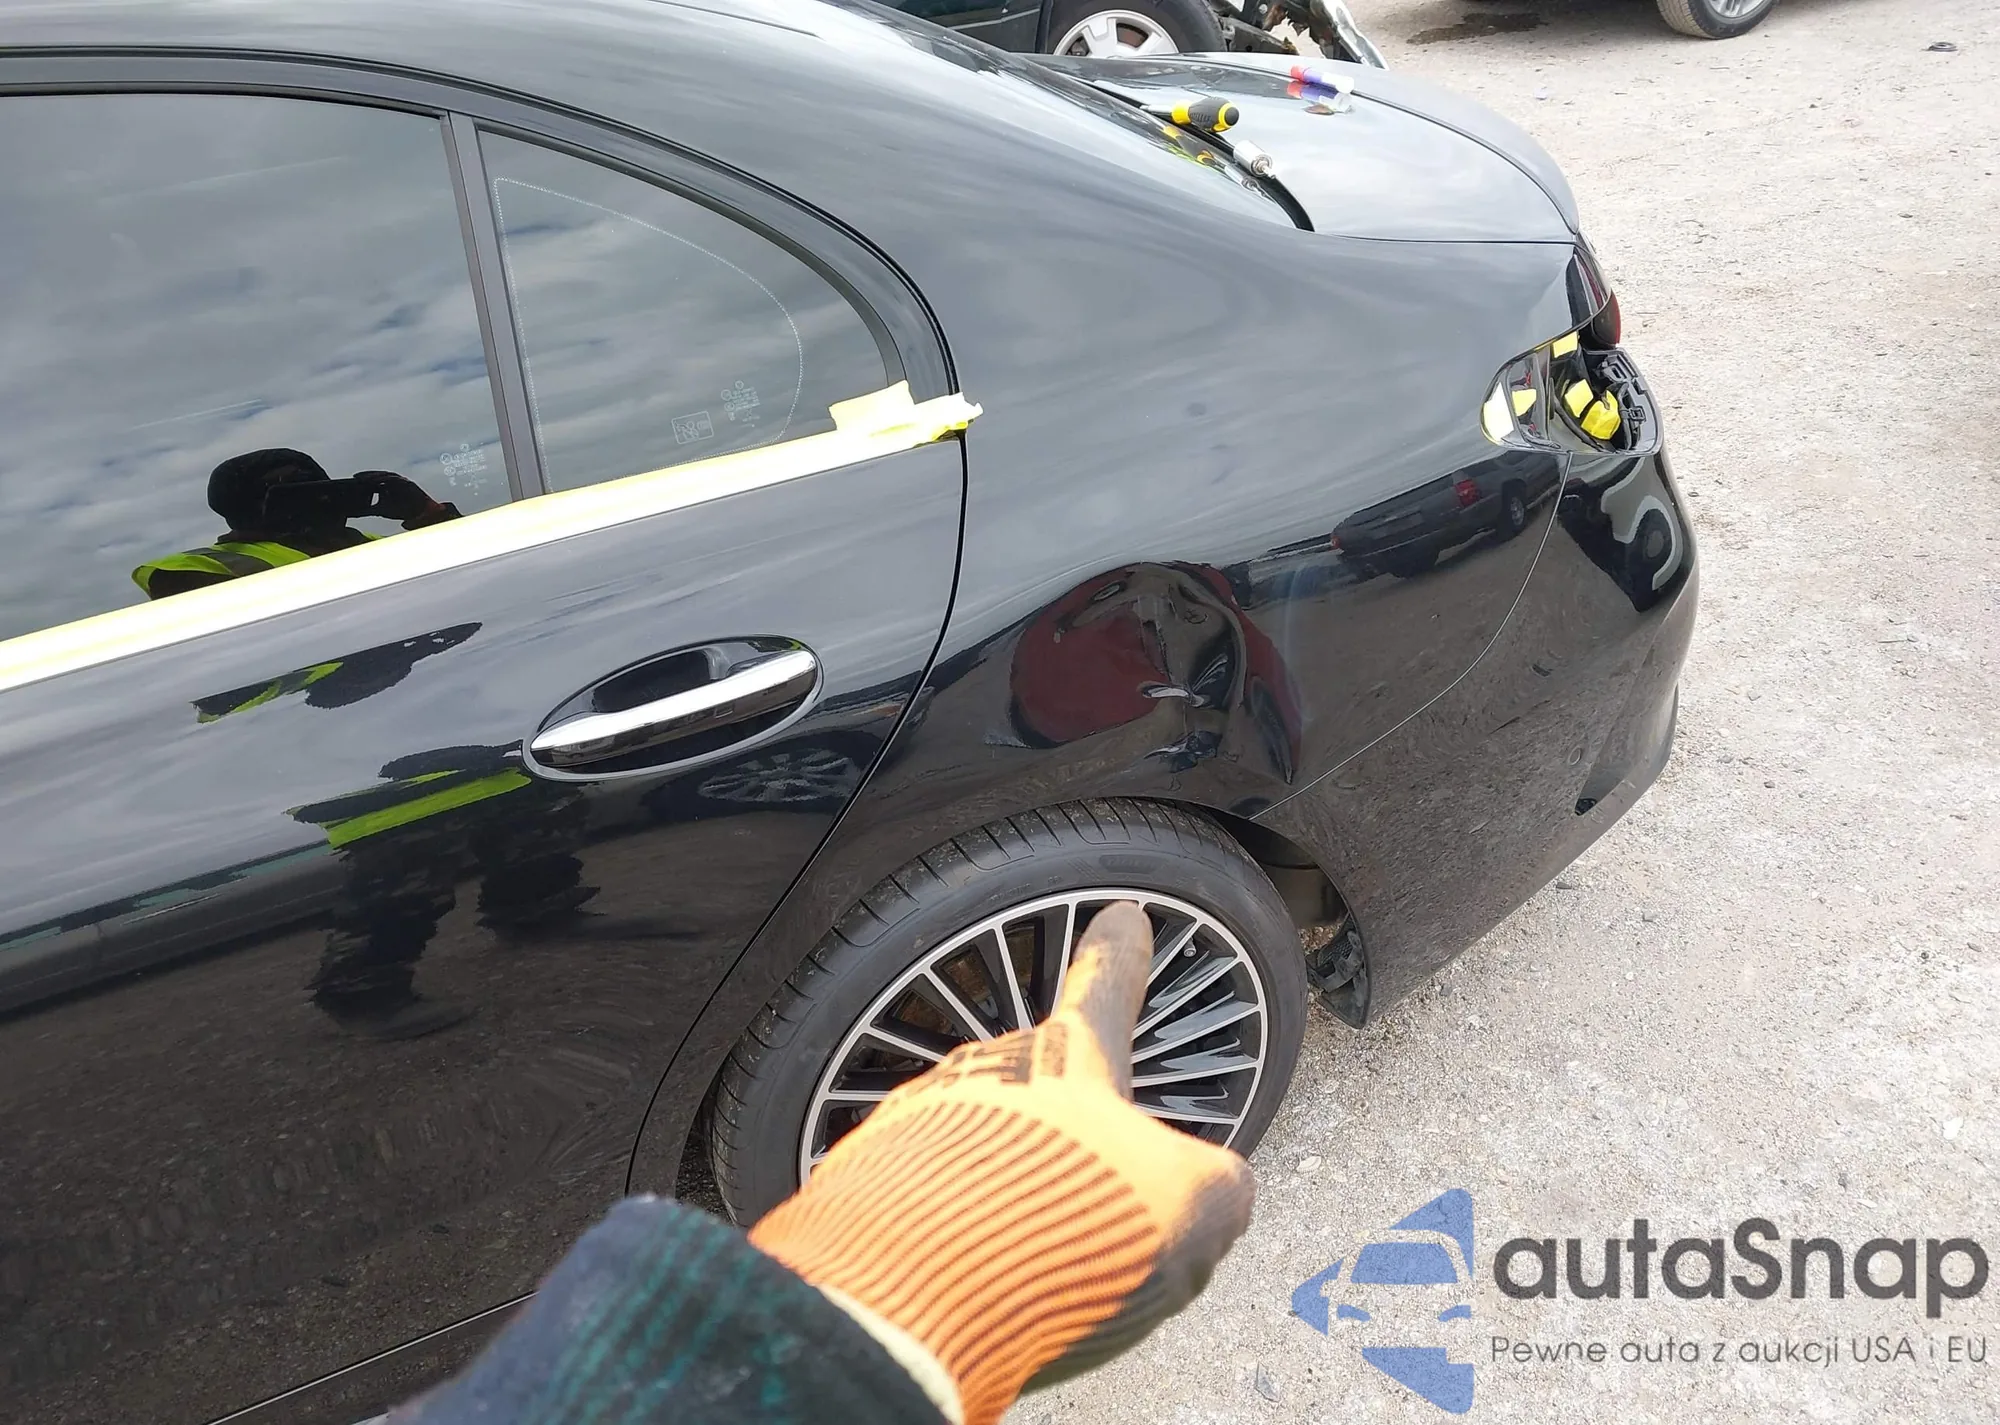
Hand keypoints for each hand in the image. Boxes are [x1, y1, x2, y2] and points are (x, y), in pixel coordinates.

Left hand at [353, 471, 454, 525]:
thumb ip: (372, 509)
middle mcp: (394, 482)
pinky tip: (380, 481)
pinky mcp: (408, 483)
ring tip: (366, 478)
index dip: (363, 481)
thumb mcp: (384, 511)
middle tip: (356, 477)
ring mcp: (401, 482)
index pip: (373, 481)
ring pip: (386, 476)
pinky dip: (387, 479)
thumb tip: (357, 512)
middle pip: (378, 476)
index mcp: (387, 487)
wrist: (424, 515)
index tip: (352, 482)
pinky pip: (396, 479)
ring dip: (376, 476)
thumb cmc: (406, 512)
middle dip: (367, 476)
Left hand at [749, 902, 1254, 1424]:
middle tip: (1083, 1198)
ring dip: (1006, 1194)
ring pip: (978, 1151)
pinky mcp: (866, 1188)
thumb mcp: (1195, 1208)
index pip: (1106, 987)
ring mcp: (918, 1126)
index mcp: (1071, 1059)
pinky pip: (925, 1204)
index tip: (1121, 916)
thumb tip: (1212, 1197)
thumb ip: (1216, 1191)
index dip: (1120, 953)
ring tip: (1034, 1268)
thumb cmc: (1061, 1227)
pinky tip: (977, 1284)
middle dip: (1059, 1135)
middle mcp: (988, 1074)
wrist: (925, 1293)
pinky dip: (955, 1238)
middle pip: (1037, 1090)